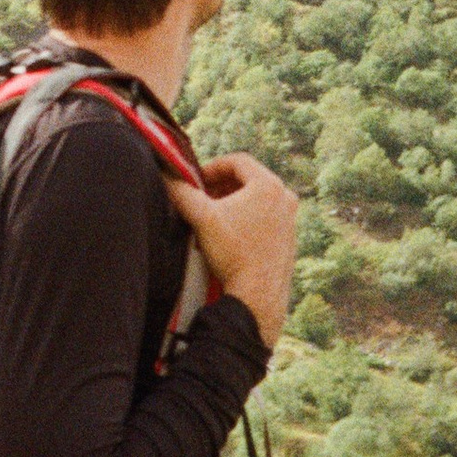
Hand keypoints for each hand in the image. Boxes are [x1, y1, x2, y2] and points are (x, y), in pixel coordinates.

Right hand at [167, 153, 298, 350]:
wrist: (257, 295)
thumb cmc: (233, 253)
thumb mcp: (202, 218)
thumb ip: (182, 192)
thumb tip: (166, 177)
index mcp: (269, 185)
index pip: (237, 161)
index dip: (212, 167)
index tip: (196, 180)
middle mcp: (285, 197)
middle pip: (248, 178)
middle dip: (221, 185)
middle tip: (201, 197)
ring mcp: (290, 218)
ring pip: (256, 198)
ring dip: (232, 202)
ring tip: (212, 217)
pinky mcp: (289, 236)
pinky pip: (265, 215)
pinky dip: (245, 216)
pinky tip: (228, 234)